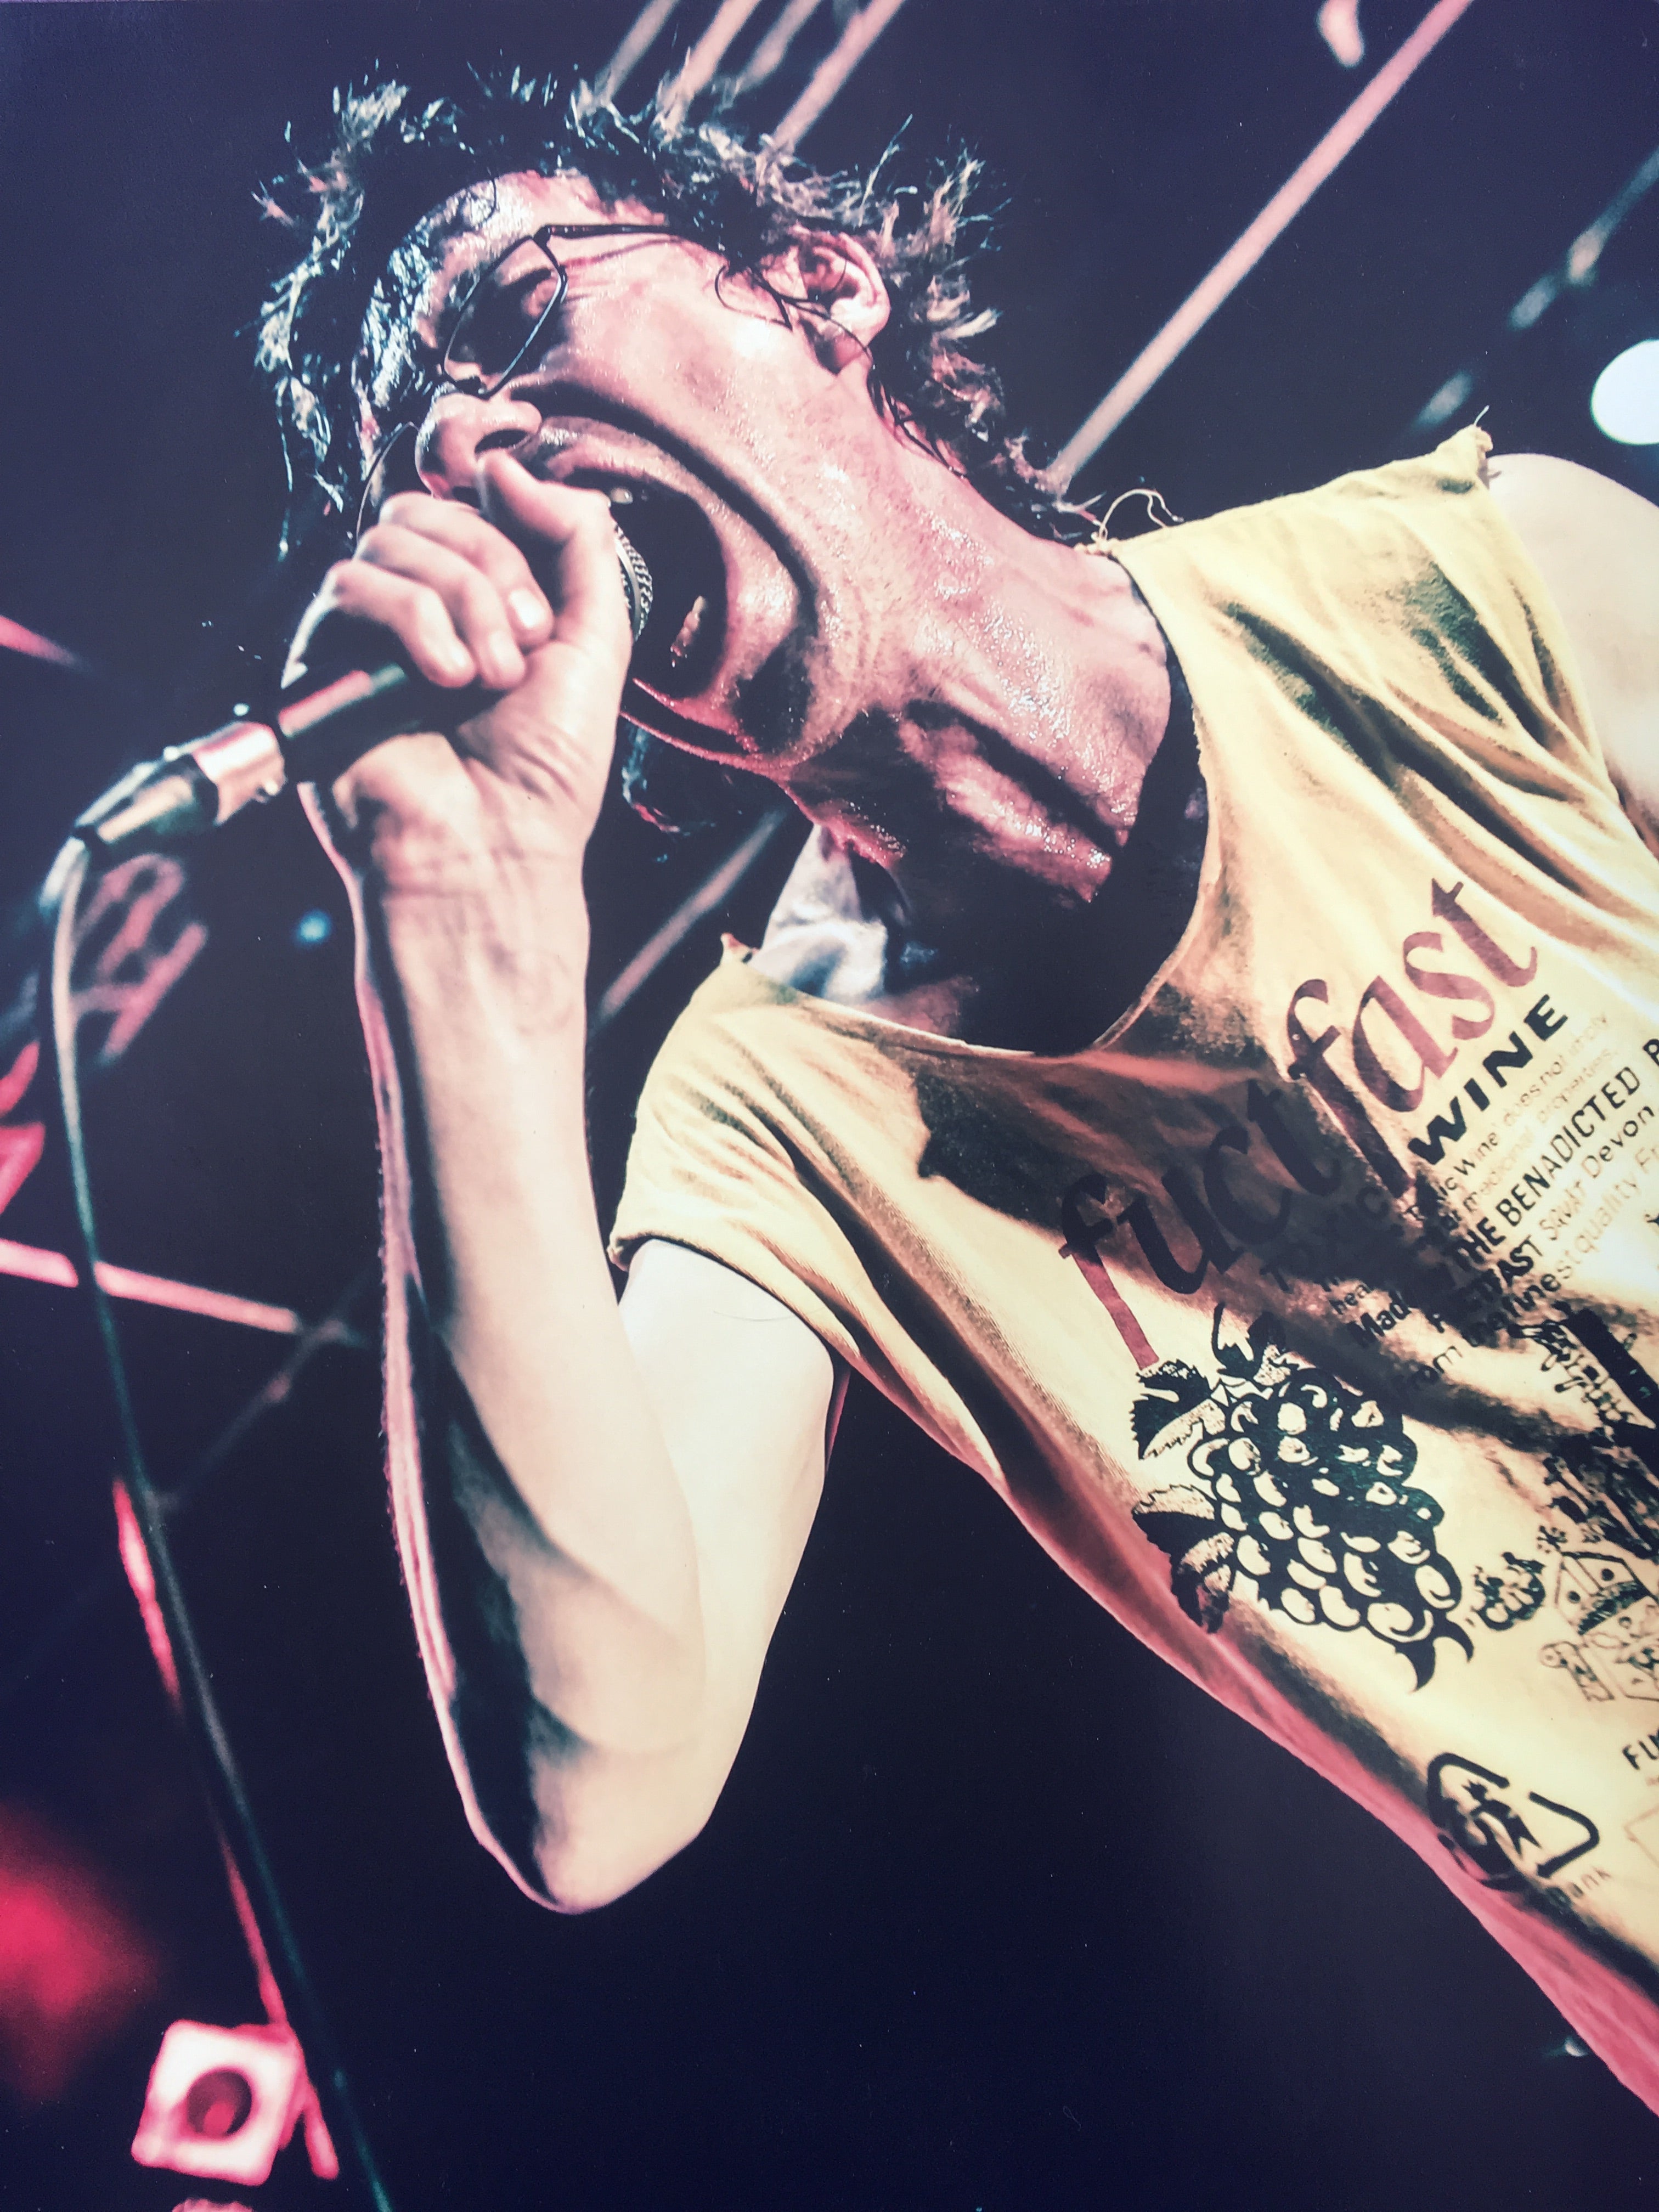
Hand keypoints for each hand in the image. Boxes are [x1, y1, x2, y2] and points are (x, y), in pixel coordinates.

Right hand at [291, 456, 633, 890]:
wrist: (495, 850)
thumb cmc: (546, 771)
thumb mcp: (596, 642)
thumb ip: (576, 543)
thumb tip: (503, 467)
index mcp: (479, 600)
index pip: (472, 505)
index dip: (508, 526)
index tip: (542, 609)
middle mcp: (419, 610)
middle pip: (428, 510)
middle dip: (489, 566)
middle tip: (522, 648)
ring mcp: (366, 635)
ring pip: (391, 538)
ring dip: (458, 600)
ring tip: (486, 680)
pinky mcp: (322, 663)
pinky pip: (350, 585)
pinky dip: (411, 620)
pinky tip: (442, 680)